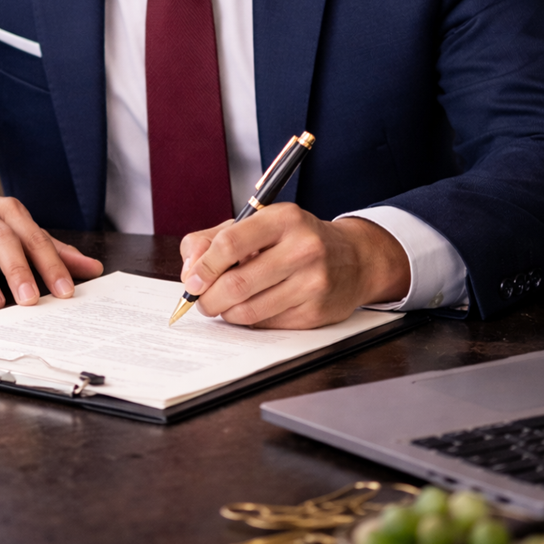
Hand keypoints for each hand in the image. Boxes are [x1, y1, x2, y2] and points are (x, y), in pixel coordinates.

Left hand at [179, 203, 410, 328]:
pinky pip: (266, 324)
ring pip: (249, 310)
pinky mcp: (316, 312)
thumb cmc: (294, 239)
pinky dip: (250, 320)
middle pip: (237, 283)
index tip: (193, 280)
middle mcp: (302, 248)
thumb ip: (214, 239)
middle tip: (201, 301)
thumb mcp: (257, 224)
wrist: (353, 259)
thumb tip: (190, 271)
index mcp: (283, 218)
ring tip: (223, 305)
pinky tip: (253, 308)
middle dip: (208, 298)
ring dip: (226, 312)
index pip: (230, 243)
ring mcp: (313, 282)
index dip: (204, 266)